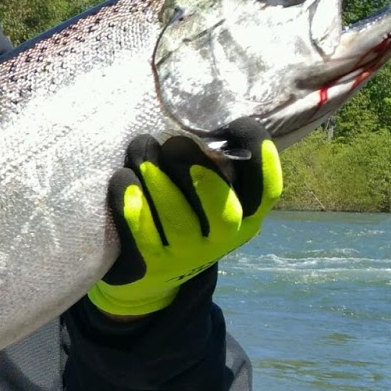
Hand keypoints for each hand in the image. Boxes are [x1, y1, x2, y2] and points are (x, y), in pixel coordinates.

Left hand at [88, 118, 282, 317]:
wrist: (147, 276)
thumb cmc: (179, 215)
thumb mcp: (204, 193)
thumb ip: (210, 162)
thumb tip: (197, 114)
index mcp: (246, 216)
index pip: (267, 189)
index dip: (260, 155)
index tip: (236, 123)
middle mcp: (223, 239)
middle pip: (222, 207)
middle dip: (198, 168)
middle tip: (174, 142)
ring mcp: (186, 256)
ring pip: (178, 219)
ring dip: (157, 179)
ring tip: (140, 147)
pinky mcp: (150, 265)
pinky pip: (142, 234)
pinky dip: (131, 204)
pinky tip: (123, 179)